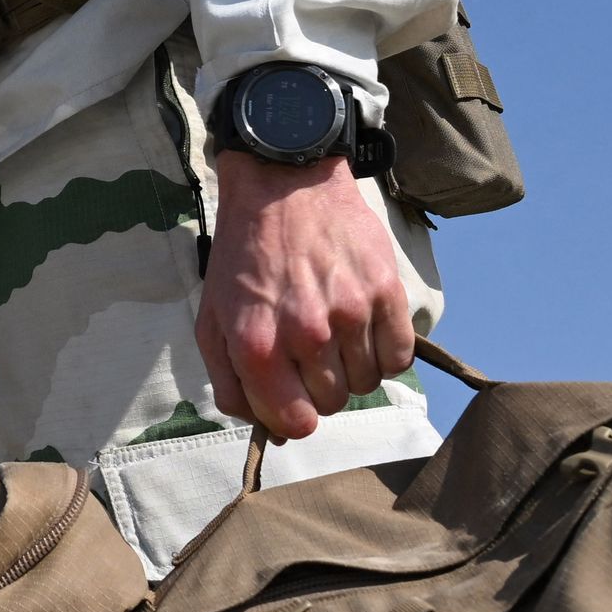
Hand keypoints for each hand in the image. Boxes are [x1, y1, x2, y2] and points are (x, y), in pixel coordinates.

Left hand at [195, 151, 415, 443]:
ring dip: (352, 370)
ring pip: (367, 382)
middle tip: (309, 354)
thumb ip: (230, 381)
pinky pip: (399, 357)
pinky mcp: (385, 291)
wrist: (282, 184)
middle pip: (333, 403)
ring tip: (334, 335)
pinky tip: (363, 331)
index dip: (294, 418)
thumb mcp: (213, 318)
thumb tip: (261, 427)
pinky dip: (385, 354)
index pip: (296, 422)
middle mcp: (307, 333)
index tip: (293, 399)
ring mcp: (351, 312)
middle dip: (319, 389)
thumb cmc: (244, 254)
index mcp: (258, 344)